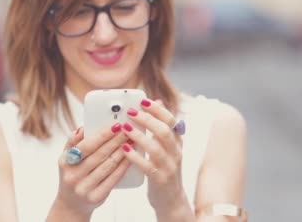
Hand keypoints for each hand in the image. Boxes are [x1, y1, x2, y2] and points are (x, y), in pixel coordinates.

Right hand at [50, 123, 129, 219]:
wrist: (71, 205)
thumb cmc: (73, 174)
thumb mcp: (66, 159)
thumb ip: (73, 142)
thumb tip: (83, 128)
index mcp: (65, 162)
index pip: (86, 145)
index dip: (103, 135)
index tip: (116, 125)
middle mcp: (73, 175)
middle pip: (99, 154)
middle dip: (116, 141)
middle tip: (128, 130)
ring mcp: (84, 188)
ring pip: (108, 166)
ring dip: (122, 152)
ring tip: (132, 141)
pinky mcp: (96, 197)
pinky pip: (113, 179)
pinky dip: (123, 167)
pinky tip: (130, 158)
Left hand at [120, 98, 187, 214]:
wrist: (171, 200)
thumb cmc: (164, 169)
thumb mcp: (168, 147)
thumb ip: (162, 127)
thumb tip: (158, 102)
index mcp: (177, 142)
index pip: (171, 121)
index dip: (157, 110)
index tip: (143, 101)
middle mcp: (176, 153)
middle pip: (164, 131)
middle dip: (146, 119)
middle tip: (130, 112)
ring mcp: (169, 167)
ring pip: (156, 148)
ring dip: (139, 135)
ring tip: (124, 127)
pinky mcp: (160, 180)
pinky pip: (148, 167)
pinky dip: (136, 157)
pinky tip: (125, 149)